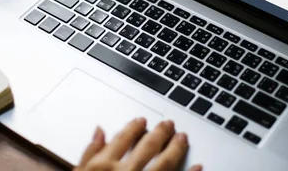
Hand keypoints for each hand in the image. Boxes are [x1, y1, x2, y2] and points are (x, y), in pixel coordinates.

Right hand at [75, 118, 201, 170]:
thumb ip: (89, 153)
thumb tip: (100, 131)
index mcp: (104, 167)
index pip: (122, 140)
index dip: (134, 128)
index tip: (142, 121)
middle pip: (147, 147)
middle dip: (159, 133)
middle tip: (168, 124)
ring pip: (165, 163)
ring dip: (176, 148)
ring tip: (183, 138)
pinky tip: (198, 167)